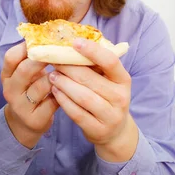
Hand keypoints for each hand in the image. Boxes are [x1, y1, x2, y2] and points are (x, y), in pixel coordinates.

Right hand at [2, 42, 58, 148]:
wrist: (25, 124)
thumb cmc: (30, 91)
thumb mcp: (25, 76)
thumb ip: (32, 60)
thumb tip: (54, 36)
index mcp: (7, 76)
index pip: (11, 57)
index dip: (26, 47)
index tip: (43, 41)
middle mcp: (10, 90)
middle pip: (25, 69)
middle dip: (44, 59)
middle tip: (59, 52)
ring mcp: (21, 106)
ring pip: (42, 86)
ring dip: (57, 77)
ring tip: (67, 71)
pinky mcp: (35, 120)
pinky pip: (53, 102)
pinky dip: (63, 93)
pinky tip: (70, 89)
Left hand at [49, 38, 138, 161]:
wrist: (115, 131)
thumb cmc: (106, 97)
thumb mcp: (107, 80)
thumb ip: (95, 65)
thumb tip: (71, 43)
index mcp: (123, 79)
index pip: (110, 61)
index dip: (92, 51)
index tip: (74, 42)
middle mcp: (120, 97)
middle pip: (90, 79)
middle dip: (68, 68)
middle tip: (53, 60)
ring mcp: (111, 115)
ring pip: (83, 97)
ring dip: (64, 84)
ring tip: (52, 75)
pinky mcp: (98, 130)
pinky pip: (77, 113)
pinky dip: (63, 101)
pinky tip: (54, 91)